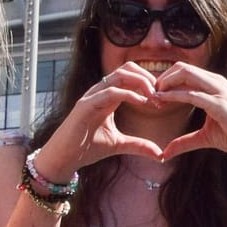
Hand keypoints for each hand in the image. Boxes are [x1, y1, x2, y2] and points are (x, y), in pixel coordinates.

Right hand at [34, 65, 164, 176]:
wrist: (64, 157)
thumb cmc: (87, 147)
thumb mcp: (119, 145)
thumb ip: (139, 145)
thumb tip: (160, 155)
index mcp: (108, 97)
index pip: (130, 76)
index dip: (148, 83)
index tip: (162, 98)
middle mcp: (100, 92)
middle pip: (126, 69)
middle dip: (147, 77)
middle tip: (160, 94)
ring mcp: (92, 96)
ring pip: (119, 75)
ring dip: (140, 82)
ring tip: (154, 97)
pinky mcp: (86, 105)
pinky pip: (110, 92)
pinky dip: (128, 94)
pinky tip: (142, 102)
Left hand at [149, 63, 226, 168]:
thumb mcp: (205, 138)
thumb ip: (185, 141)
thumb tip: (166, 152)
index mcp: (214, 85)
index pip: (185, 72)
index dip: (166, 80)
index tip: (152, 95)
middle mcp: (216, 83)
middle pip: (182, 67)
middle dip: (162, 77)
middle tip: (148, 93)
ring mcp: (219, 91)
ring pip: (186, 74)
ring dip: (165, 83)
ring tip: (152, 96)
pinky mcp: (220, 104)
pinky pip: (192, 94)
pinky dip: (173, 95)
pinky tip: (161, 101)